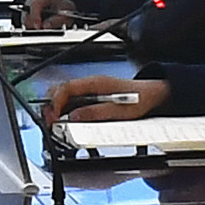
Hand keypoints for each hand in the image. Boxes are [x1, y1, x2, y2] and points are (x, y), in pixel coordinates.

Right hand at [46, 76, 168, 121]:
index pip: (66, 88)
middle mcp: (90, 84)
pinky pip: (73, 99)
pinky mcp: (92, 96)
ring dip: (57, 107)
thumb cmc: (140, 99)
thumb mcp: (120, 110)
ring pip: (65, 95)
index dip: (55, 102)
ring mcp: (90, 89)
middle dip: (51, 104)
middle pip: (61, 90)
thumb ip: (96, 113)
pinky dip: (66, 109)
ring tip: (56, 122)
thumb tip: (75, 117)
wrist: (153, 94)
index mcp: (95, 83)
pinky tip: (67, 119)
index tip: (53, 117)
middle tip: (50, 121)